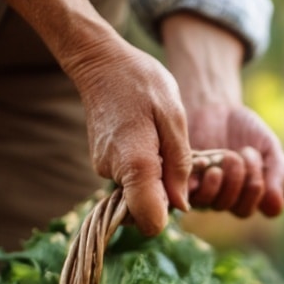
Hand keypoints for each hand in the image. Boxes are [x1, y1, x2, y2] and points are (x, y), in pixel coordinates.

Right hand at [3, 0, 191, 235]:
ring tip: (161, 143)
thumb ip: (179, 165)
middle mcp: (114, 173)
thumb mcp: (174, 119)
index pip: (149, 221)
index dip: (168, 215)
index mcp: (136, 165)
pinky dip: (145, 171)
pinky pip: (130, 181)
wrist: (102, 63)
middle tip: (174, 160)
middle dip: (164, 197)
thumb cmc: (142, 84)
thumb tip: (181, 205)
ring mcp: (105, 169)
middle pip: (144, 210)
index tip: (177, 190)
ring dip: (156, 180)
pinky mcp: (103, 164)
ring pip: (138, 195)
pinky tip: (150, 142)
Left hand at [161, 12, 283, 218]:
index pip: (257, 207)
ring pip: (213, 202)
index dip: (259, 189)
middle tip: (242, 154)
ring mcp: (199, 189)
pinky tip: (205, 165)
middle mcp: (224, 195)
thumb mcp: (269, 145)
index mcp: (248, 192)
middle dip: (243, 183)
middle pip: (235, 207)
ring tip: (225, 158)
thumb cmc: (241, 123)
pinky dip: (198, 180)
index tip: (258, 157)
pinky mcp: (176, 176)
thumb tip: (278, 208)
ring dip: (222, 182)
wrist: (211, 97)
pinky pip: (188, 191)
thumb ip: (279, 174)